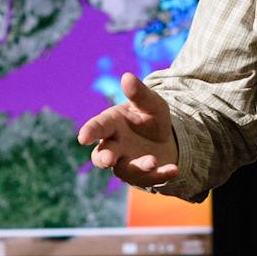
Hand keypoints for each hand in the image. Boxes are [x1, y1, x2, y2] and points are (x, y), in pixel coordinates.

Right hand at [76, 74, 180, 188]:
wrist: (166, 137)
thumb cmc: (150, 116)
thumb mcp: (150, 103)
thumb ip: (139, 93)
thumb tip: (127, 77)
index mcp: (111, 125)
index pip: (97, 128)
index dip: (89, 132)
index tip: (83, 138)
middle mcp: (114, 146)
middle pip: (102, 156)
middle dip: (104, 158)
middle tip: (108, 159)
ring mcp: (126, 163)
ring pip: (125, 170)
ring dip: (138, 167)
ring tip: (152, 161)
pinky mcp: (143, 175)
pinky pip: (150, 178)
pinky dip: (161, 175)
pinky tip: (174, 170)